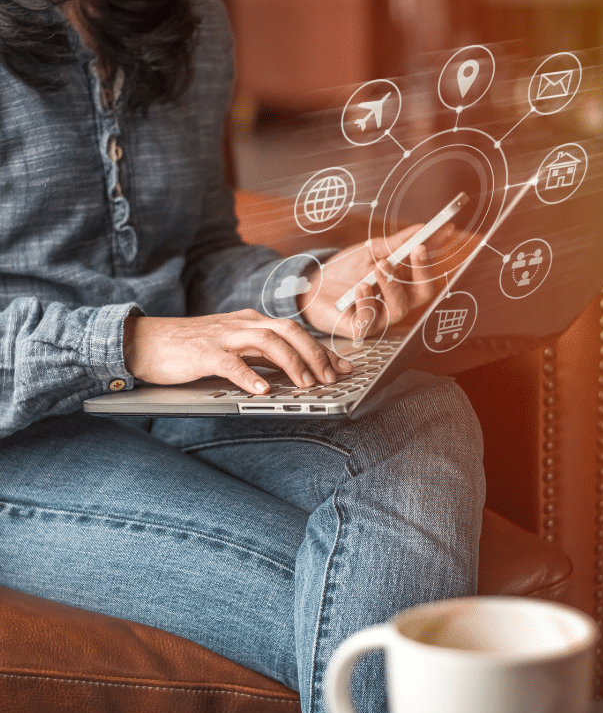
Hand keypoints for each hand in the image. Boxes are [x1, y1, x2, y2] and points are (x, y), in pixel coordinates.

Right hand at [123, 310, 352, 393]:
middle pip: (288, 332)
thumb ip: (260, 355)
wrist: (145, 341)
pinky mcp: (203, 353)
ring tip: (307, 385)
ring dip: (292, 364)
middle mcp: (241, 324)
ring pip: (267, 342)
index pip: (295, 332)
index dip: (323, 350)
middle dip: (315, 355)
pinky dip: (249, 376)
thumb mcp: (232, 347)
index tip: (345, 367)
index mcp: (250, 322)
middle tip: (332, 379)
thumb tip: (293, 371)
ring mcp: (222, 337)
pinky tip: (263, 390)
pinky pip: (231, 363)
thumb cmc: (190, 348)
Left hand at [298, 223, 453, 336]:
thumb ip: (399, 243)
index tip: (434, 237)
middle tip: (415, 250)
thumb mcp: (373, 250)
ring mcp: (381, 317)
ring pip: (400, 309)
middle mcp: (397, 302)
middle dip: (422, 271)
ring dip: (392, 285)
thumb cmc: (346, 269)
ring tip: (379, 266)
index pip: (426, 274)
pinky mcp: (361, 328)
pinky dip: (367, 302)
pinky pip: (371, 320)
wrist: (313, 283)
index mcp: (403, 283)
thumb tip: (427, 228)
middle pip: (422, 294)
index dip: (432, 258)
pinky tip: (359, 287)